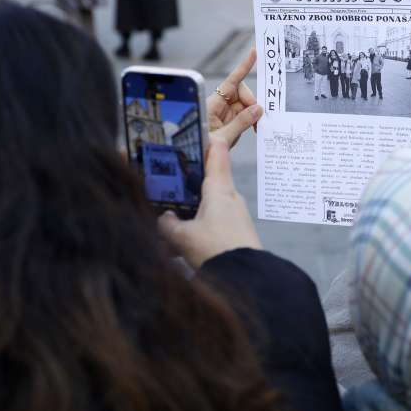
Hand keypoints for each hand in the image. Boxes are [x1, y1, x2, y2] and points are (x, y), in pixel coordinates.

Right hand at [158, 136, 261, 268]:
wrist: (246, 277)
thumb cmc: (217, 250)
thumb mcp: (182, 237)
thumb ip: (168, 224)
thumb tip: (164, 218)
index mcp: (219, 190)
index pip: (216, 154)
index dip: (207, 141)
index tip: (198, 132)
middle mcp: (230, 198)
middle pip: (207, 183)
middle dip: (187, 187)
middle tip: (168, 189)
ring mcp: (235, 216)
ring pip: (208, 208)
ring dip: (190, 217)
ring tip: (169, 237)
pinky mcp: (237, 232)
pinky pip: (214, 226)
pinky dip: (197, 233)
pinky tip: (181, 252)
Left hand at [207, 48, 261, 147]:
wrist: (192, 160)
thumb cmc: (201, 147)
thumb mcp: (222, 137)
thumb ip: (241, 123)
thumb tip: (258, 109)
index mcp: (214, 103)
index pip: (232, 81)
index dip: (244, 67)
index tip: (254, 53)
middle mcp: (220, 105)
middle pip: (242, 93)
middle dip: (252, 103)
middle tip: (258, 118)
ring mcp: (224, 113)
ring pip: (246, 105)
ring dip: (253, 114)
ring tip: (256, 128)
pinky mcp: (228, 122)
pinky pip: (245, 115)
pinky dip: (251, 121)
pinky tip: (254, 129)